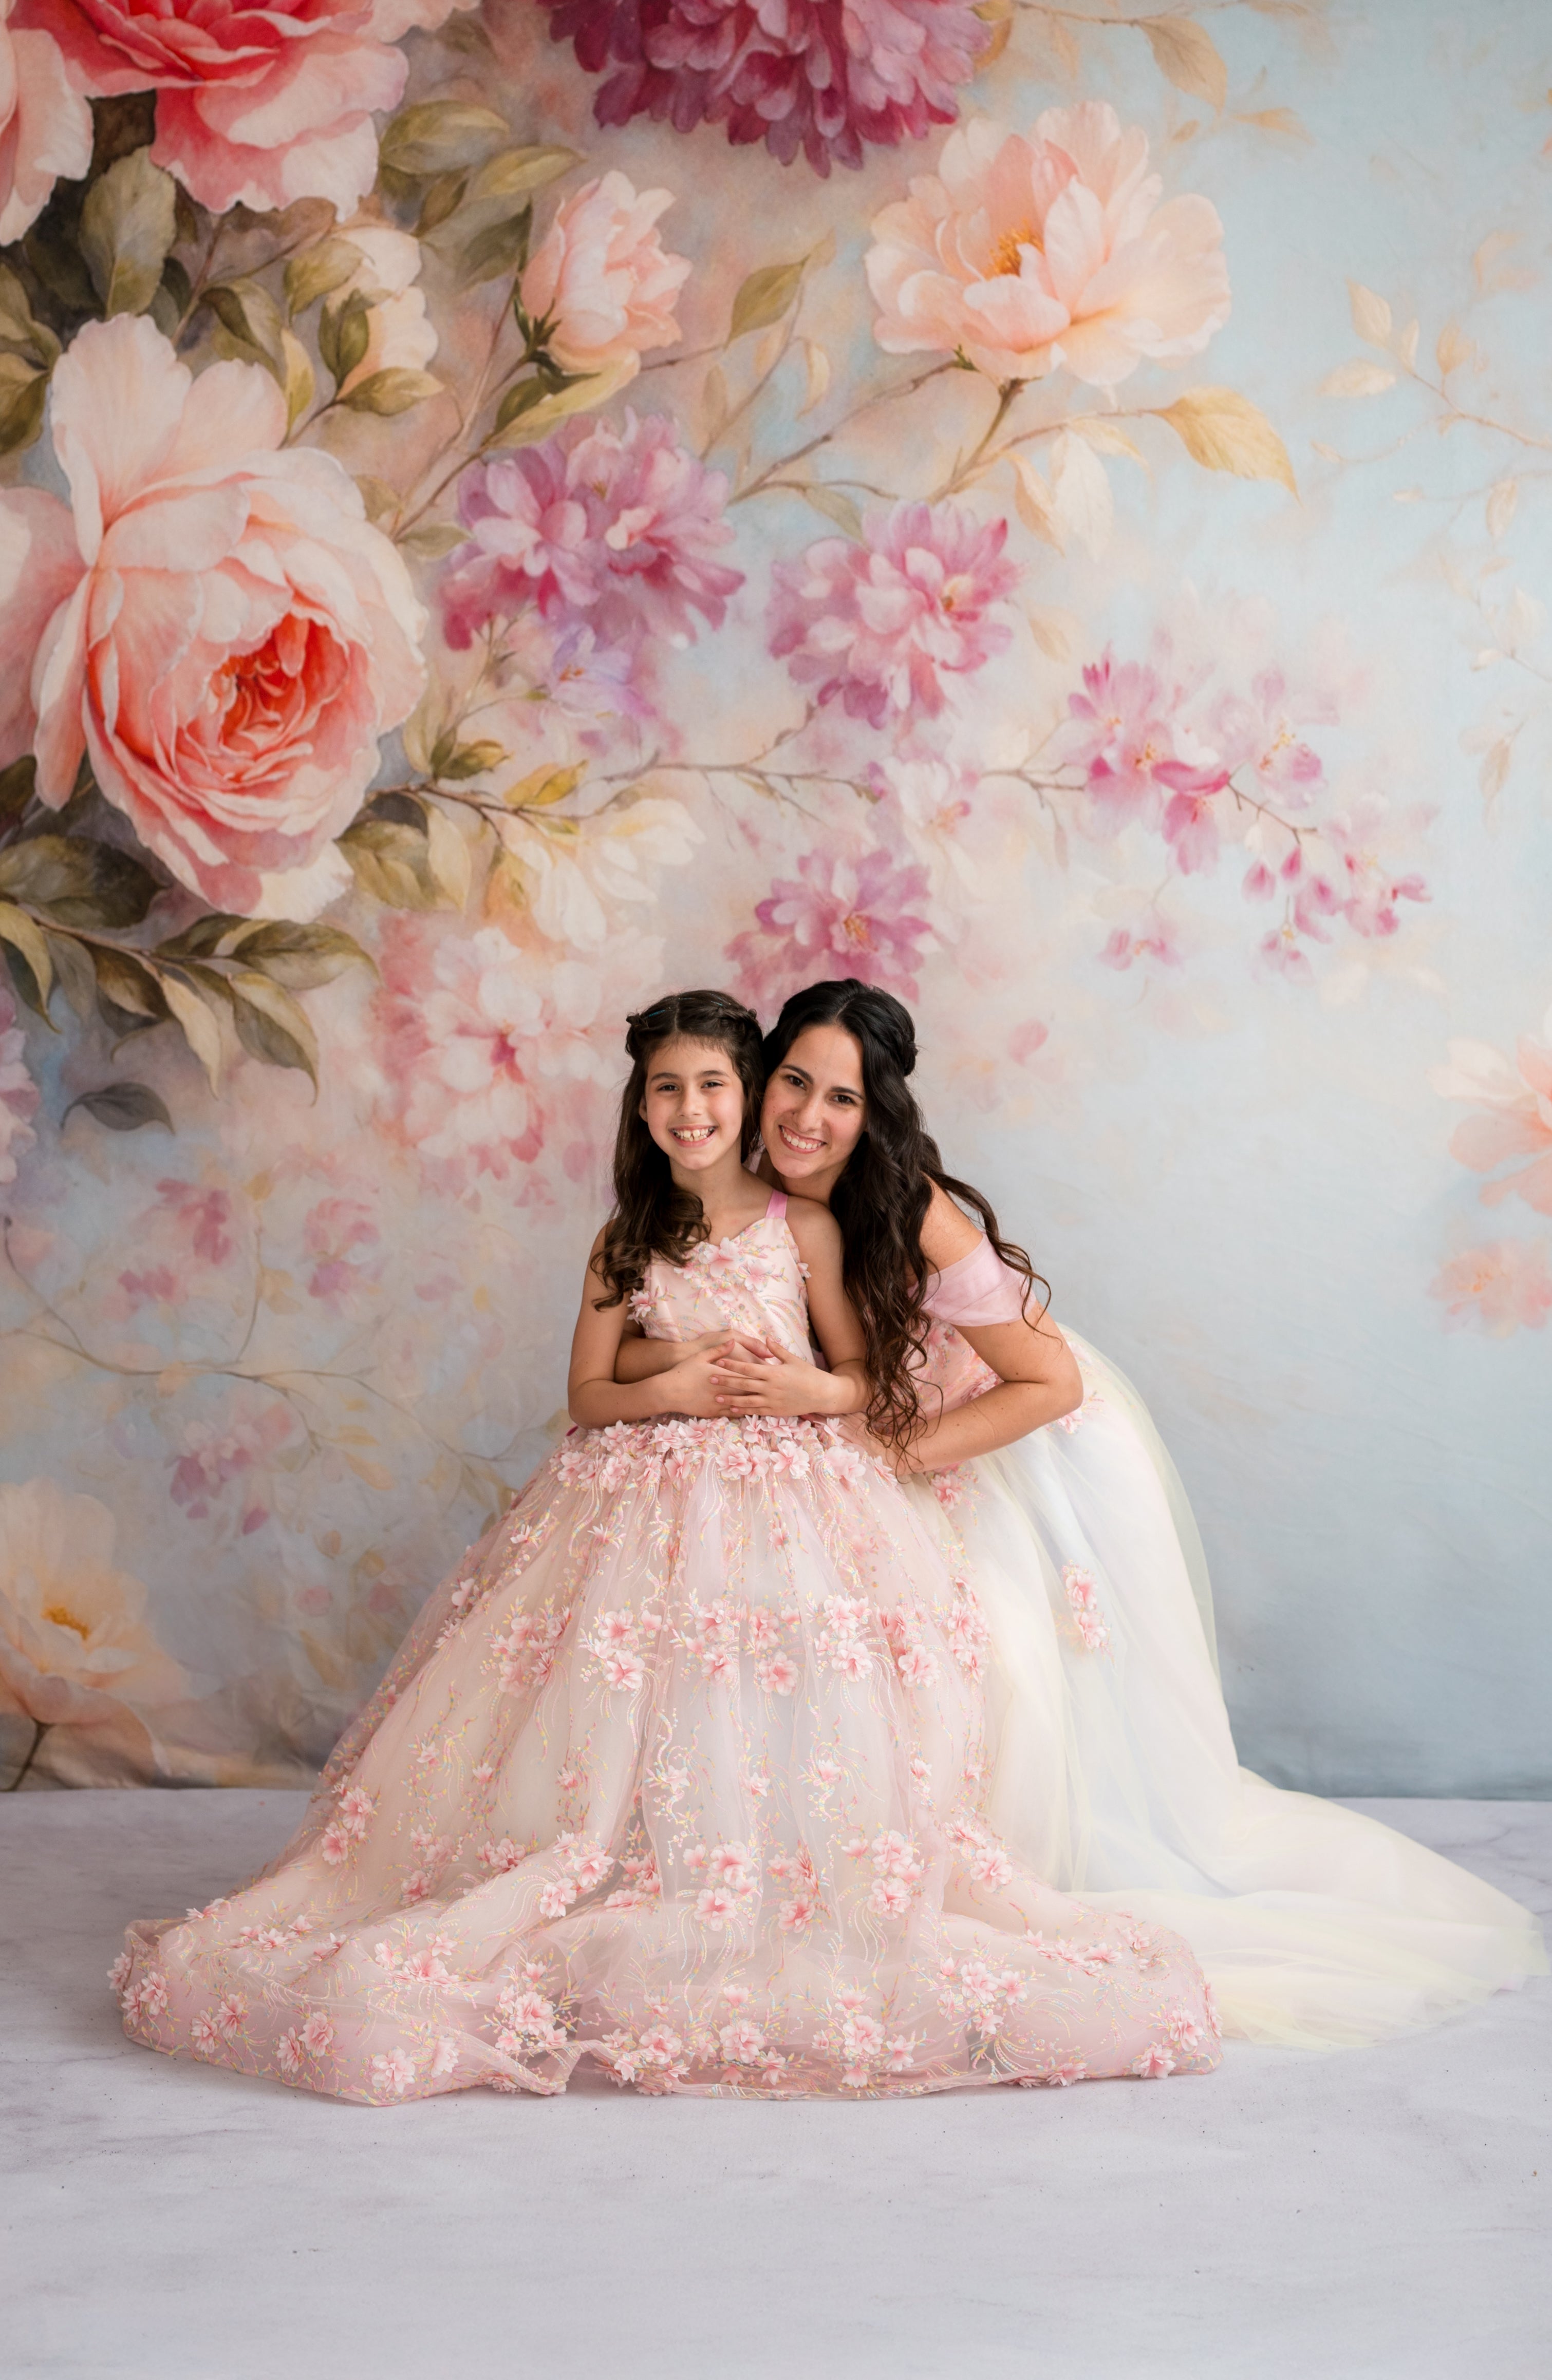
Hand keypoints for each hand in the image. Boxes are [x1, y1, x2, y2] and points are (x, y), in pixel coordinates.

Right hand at [653, 1334, 770, 1417]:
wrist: (669, 1391)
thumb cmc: (684, 1370)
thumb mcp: (701, 1355)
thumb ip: (719, 1349)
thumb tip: (733, 1342)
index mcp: (722, 1374)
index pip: (745, 1374)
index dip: (759, 1374)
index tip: (772, 1373)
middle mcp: (722, 1389)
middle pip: (747, 1390)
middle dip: (761, 1389)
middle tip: (776, 1389)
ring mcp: (718, 1403)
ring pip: (741, 1404)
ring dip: (755, 1403)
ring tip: (769, 1402)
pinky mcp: (713, 1413)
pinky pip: (731, 1414)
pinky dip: (742, 1413)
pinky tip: (751, 1412)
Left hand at [710, 1336, 837, 1418]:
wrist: (822, 1394)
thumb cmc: (809, 1374)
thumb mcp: (793, 1360)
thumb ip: (777, 1350)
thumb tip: (766, 1338)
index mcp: (773, 1373)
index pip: (748, 1368)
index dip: (732, 1365)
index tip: (719, 1361)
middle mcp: (770, 1387)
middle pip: (743, 1384)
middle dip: (725, 1381)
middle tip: (710, 1378)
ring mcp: (772, 1401)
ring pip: (746, 1400)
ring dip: (730, 1399)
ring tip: (716, 1397)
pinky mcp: (775, 1411)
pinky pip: (756, 1411)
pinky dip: (744, 1411)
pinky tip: (733, 1410)